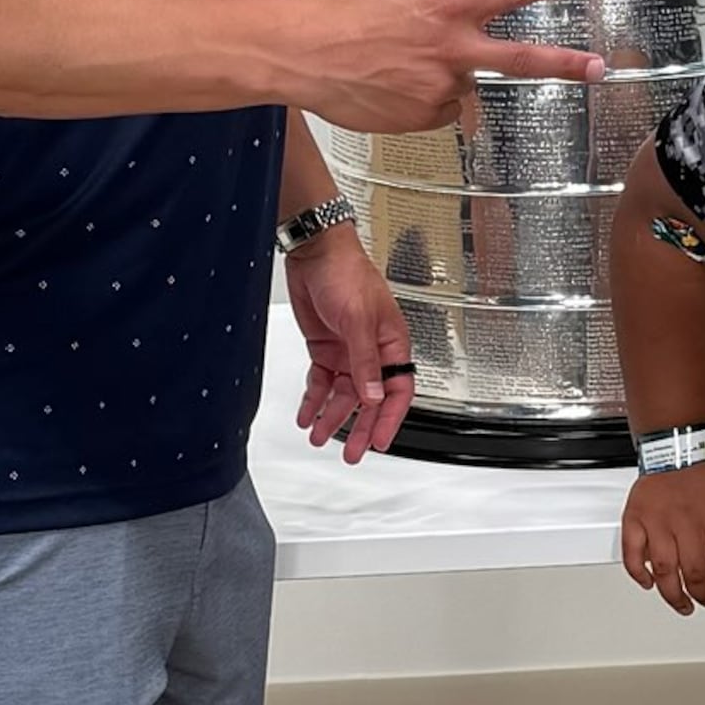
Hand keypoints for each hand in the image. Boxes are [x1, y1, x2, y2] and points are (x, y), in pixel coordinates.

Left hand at [284, 219, 415, 461]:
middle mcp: (371, 351)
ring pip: (343, 394)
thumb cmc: (347, 272)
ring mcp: (347, 350)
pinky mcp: (325, 347)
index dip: (389, 418)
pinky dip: (314, 399)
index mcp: (391, 343)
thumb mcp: (358, 320)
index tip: (378, 441)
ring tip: (319, 436)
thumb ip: (364, 361)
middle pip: (369, 399)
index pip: (397, 390)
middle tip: (353, 453)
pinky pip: (322, 381)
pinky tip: (307, 413)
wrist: (315, 251)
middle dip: (359, 427)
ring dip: (331, 416)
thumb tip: (372, 396)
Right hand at [291, 0, 604, 134]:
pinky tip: (386, 89)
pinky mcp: (421, 119)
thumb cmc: (338, 19)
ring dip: (438, 79)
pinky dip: (418, 102)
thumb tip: (451, 33)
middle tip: (597, 67)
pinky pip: (435, 111)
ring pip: (459, 87)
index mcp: (443, 9)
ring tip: (391, 67)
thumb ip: (435, 15)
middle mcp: (449, 51)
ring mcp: (438, 89)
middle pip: (518, 60)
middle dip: (563, 63)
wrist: (301, 54)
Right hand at [622, 459, 704, 613]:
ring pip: (664, 570)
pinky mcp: (636, 517)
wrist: (680, 445)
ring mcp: (658, 520)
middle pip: (693, 572)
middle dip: (701, 593)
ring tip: (681, 602)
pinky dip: (637, 573)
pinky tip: (648, 582)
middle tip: (703, 598)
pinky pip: (632, 552)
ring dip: (673, 594)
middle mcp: (687, 520)